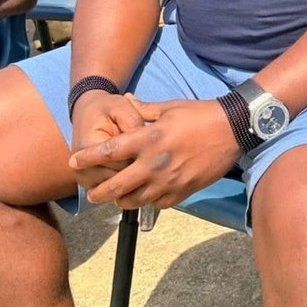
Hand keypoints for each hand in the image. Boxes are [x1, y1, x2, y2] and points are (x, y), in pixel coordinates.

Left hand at [68, 98, 240, 208]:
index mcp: (149, 139)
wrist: (233, 129)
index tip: (74, 162)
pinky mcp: (184, 190)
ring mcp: (170, 180)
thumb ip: (144, 110)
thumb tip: (126, 102)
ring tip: (116, 199)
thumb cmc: (199, 114)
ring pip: (136, 199)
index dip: (88, 158)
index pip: (109, 151)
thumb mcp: (169, 107)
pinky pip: (159, 203)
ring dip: (122, 200)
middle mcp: (155, 163)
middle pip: (118, 186)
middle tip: (92, 194)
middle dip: (100, 192)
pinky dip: (148, 201)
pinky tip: (145, 197)